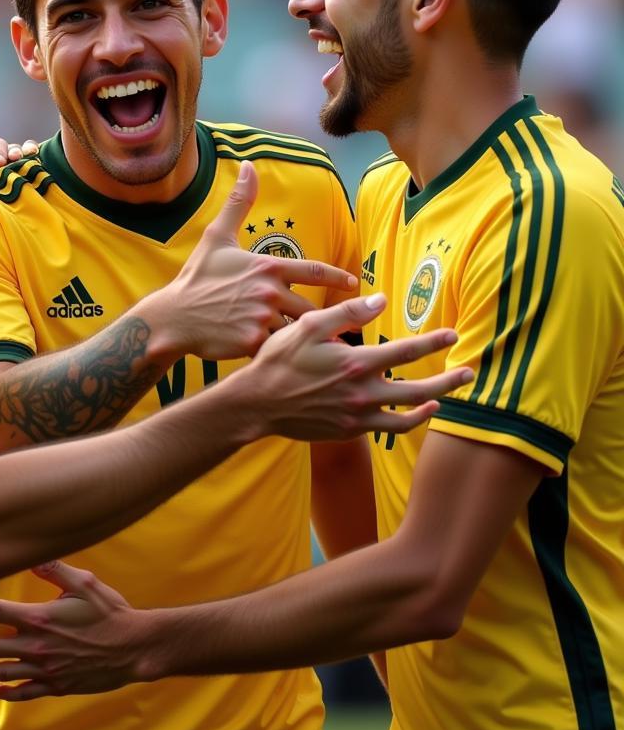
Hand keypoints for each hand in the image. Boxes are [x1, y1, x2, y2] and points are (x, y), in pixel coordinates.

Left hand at [0, 560, 143, 700]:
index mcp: (40, 618)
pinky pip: (25, 692)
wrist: (132, 647)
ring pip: (3, 672)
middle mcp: (37, 647)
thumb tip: (31, 555)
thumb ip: (54, 570)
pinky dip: (7, 693)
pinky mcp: (56, 686)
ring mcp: (45, 670)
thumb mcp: (84, 582)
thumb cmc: (109, 612)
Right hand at [142, 161, 357, 360]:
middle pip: (312, 308)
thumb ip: (239, 202)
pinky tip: (296, 365)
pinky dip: (287, 357)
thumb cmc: (196, 278)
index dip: (338, 279)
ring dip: (310, 342)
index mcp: (267, 266)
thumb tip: (249, 166)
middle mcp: (269, 291)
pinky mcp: (254, 343)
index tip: (354, 286)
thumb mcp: (217, 236)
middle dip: (327, 320)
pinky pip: (280, 351)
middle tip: (345, 329)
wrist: (174, 316)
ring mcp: (262, 318)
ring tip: (326, 353)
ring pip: (298, 333)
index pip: (314, 271)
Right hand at [240, 294, 472, 441]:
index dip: (433, 341)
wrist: (258, 403)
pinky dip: (412, 420)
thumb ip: (347, 313)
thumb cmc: (279, 360)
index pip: (405, 351)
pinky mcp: (351, 429)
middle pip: (418, 386)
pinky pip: (391, 427)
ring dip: (435, 399)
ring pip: (409, 410)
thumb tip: (381, 300)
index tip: (453, 334)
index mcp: (355, 362)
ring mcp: (359, 414)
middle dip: (448, 379)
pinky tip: (423, 411)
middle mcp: (363, 391)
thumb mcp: (308, 326)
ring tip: (451, 392)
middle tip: (470, 371)